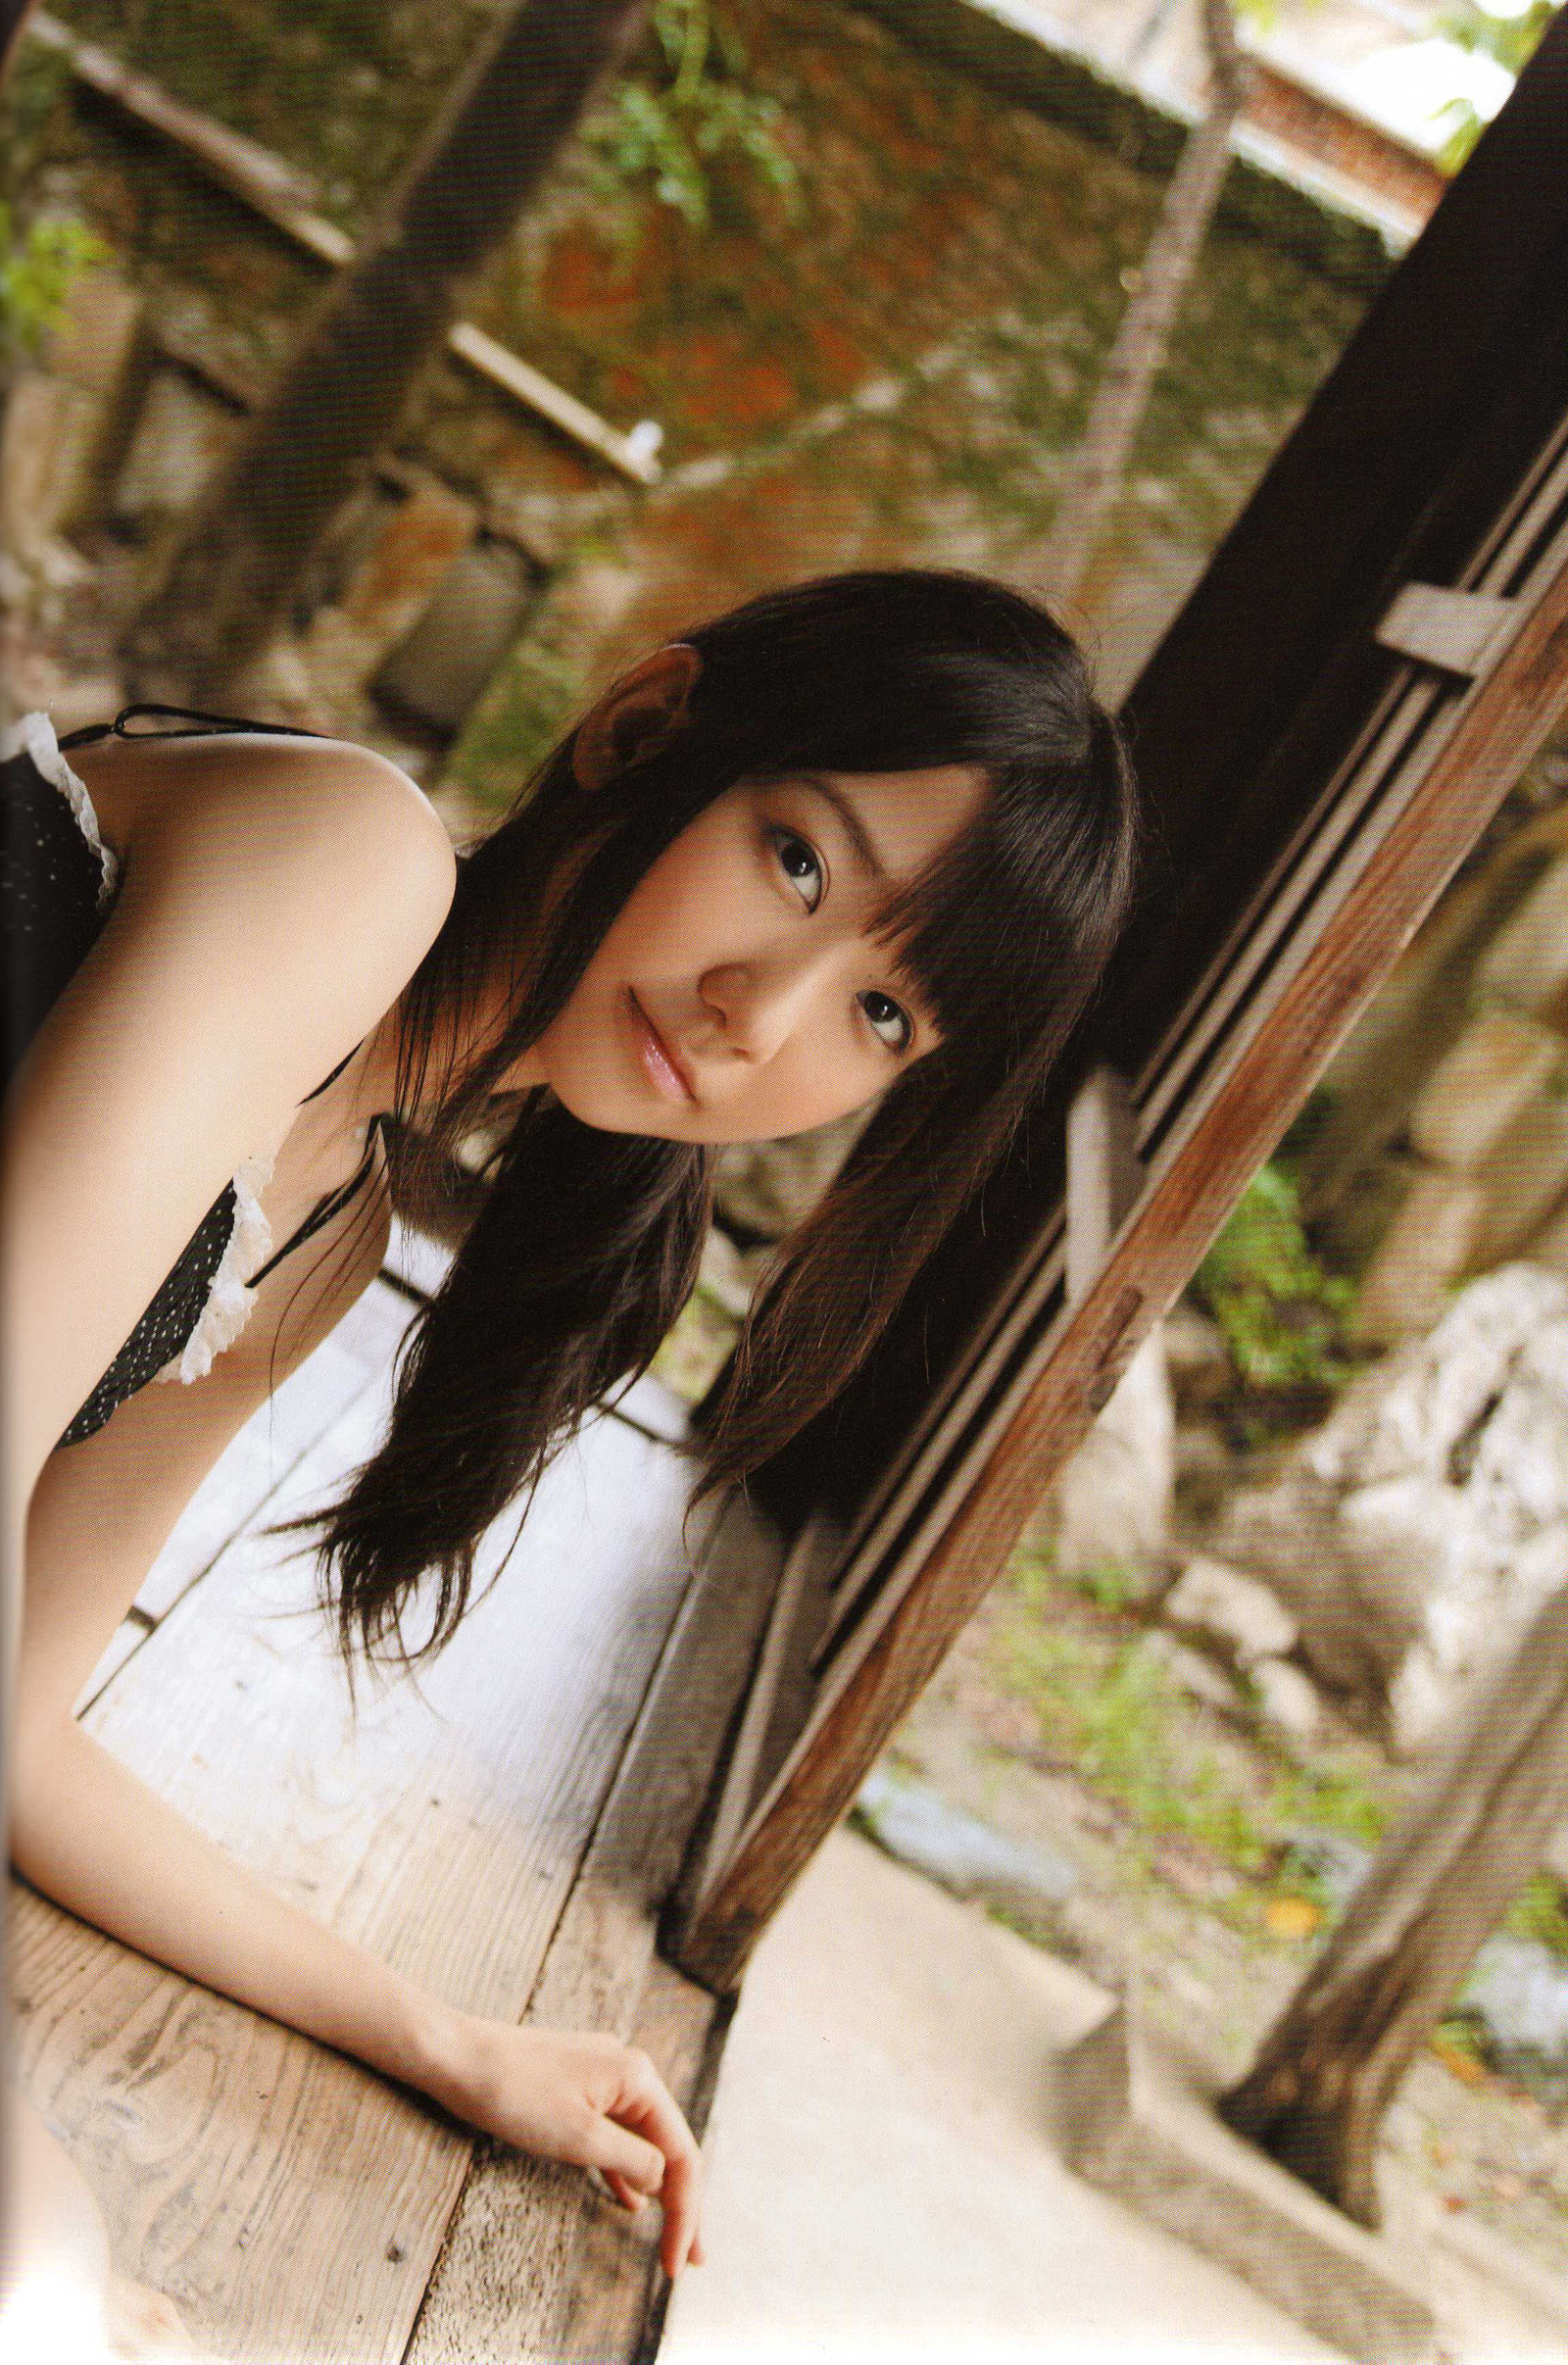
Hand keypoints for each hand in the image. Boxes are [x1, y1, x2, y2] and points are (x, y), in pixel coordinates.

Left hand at [430, 2017, 704, 2278]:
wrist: (457, 2057)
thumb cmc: (514, 2094)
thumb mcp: (579, 2137)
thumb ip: (630, 2161)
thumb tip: (661, 2181)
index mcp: (638, 2077)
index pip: (680, 2153)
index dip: (684, 2212)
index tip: (677, 2262)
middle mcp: (628, 2072)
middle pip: (668, 2147)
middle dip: (681, 2206)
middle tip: (690, 2260)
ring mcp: (602, 2078)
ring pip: (642, 2143)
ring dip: (657, 2192)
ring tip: (670, 2238)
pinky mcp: (576, 2088)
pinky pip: (615, 2135)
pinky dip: (625, 2170)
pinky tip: (630, 2201)